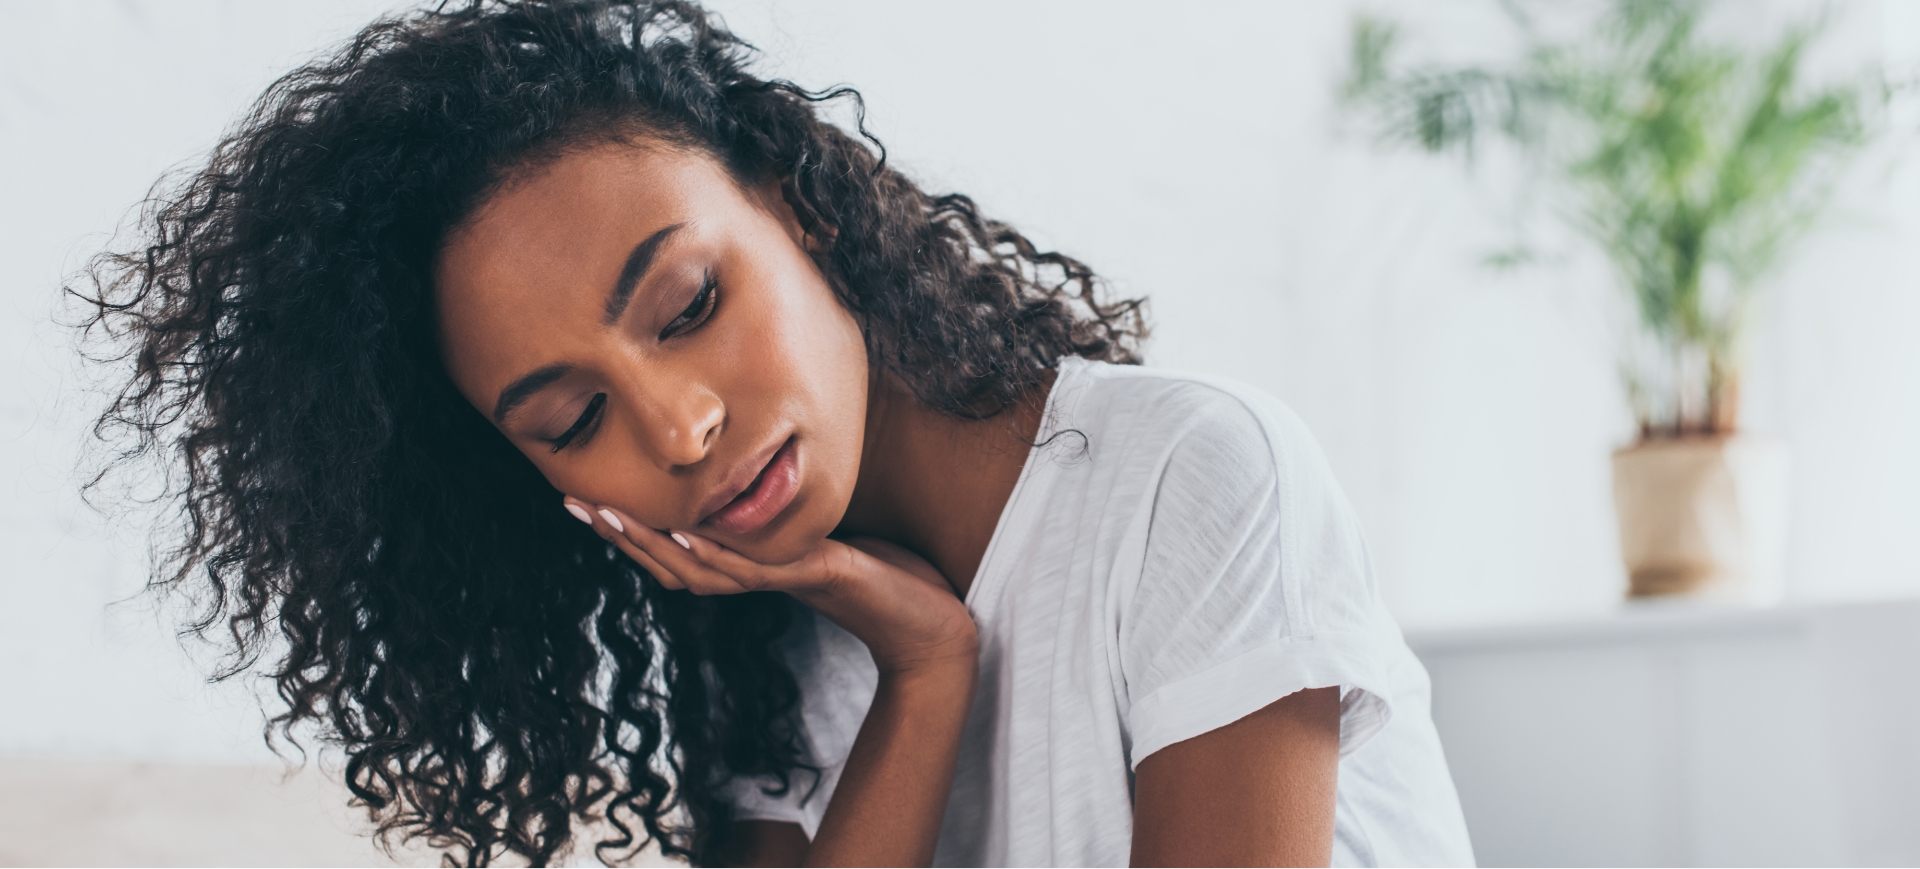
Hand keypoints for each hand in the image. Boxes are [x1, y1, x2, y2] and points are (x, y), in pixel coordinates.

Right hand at [569, 499, 978, 673]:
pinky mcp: (808, 577)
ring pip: (697, 568)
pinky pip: (749, 569)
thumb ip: (789, 519)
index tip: (585, 499)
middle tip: (573, 503)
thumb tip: (762, 487)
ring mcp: (777, 581)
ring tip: (608, 515)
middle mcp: (754, 580)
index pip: (674, 553)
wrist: (929, 622)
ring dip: (649, 543)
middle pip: (668, 564)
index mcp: (751, 568)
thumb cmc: (885, 577)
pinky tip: (680, 536)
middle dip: (620, 534)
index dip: (628, 532)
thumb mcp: (826, 535)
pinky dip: (711, 555)